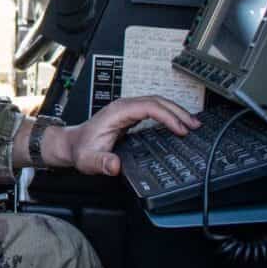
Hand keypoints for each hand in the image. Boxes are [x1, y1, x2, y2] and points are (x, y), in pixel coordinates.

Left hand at [42, 97, 201, 174]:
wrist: (71, 144)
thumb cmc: (81, 149)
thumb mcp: (88, 160)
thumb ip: (101, 163)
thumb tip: (115, 166)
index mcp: (117, 112)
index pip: (149, 107)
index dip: (167, 116)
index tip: (180, 129)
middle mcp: (123, 107)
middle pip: (157, 101)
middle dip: (178, 111)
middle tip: (195, 125)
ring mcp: (127, 109)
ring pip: (156, 103)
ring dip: (175, 111)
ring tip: (192, 124)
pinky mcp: (129, 115)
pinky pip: (153, 110)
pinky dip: (168, 115)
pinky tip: (177, 124)